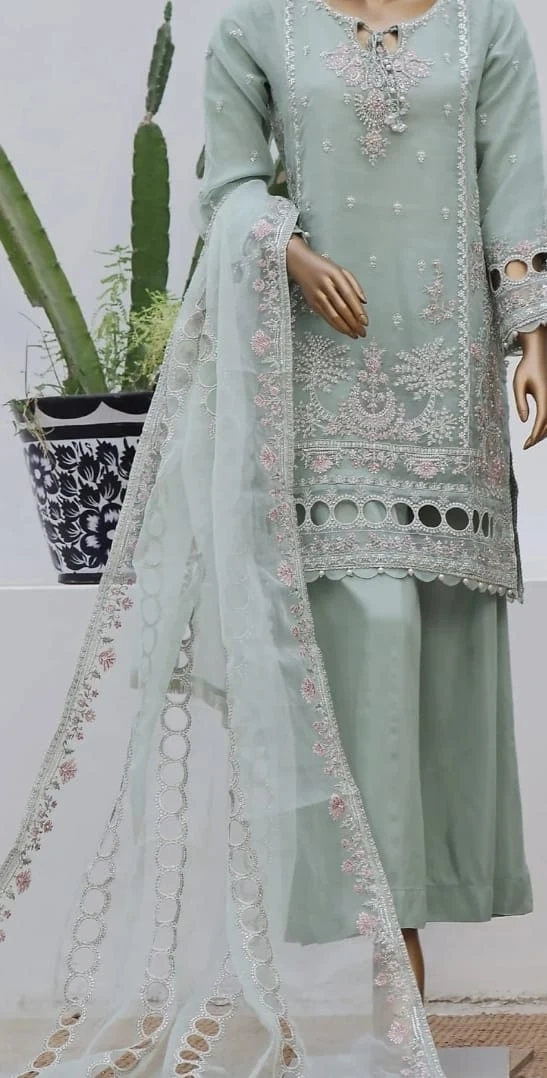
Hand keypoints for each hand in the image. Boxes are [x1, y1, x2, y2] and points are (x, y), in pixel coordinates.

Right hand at [286, 235, 367, 339]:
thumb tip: (364, 302)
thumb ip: (354, 285)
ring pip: (333, 315)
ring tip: (355, 335)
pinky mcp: (312, 303)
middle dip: (353, 322)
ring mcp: (317, 295)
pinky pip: (325, 317)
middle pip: (342, 308)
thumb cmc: (325, 268)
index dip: (358, 310)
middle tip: (363, 333)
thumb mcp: (342, 271)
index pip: (349, 296)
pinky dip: (336, 325)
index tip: (365, 322)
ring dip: (345, 327)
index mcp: (336, 275)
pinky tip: (344, 331)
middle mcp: (326, 285)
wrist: (301, 264)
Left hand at [514, 324, 546, 448]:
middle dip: (538, 437)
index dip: (534, 436)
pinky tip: (538, 429)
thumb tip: (524, 420)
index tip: (526, 445)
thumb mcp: (518, 384)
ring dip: (543, 432)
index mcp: (544, 396)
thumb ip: (520, 403)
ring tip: (531, 440)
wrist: (539, 352)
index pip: (540, 422)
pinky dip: (546, 424)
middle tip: (527, 445)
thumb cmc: (527, 366)